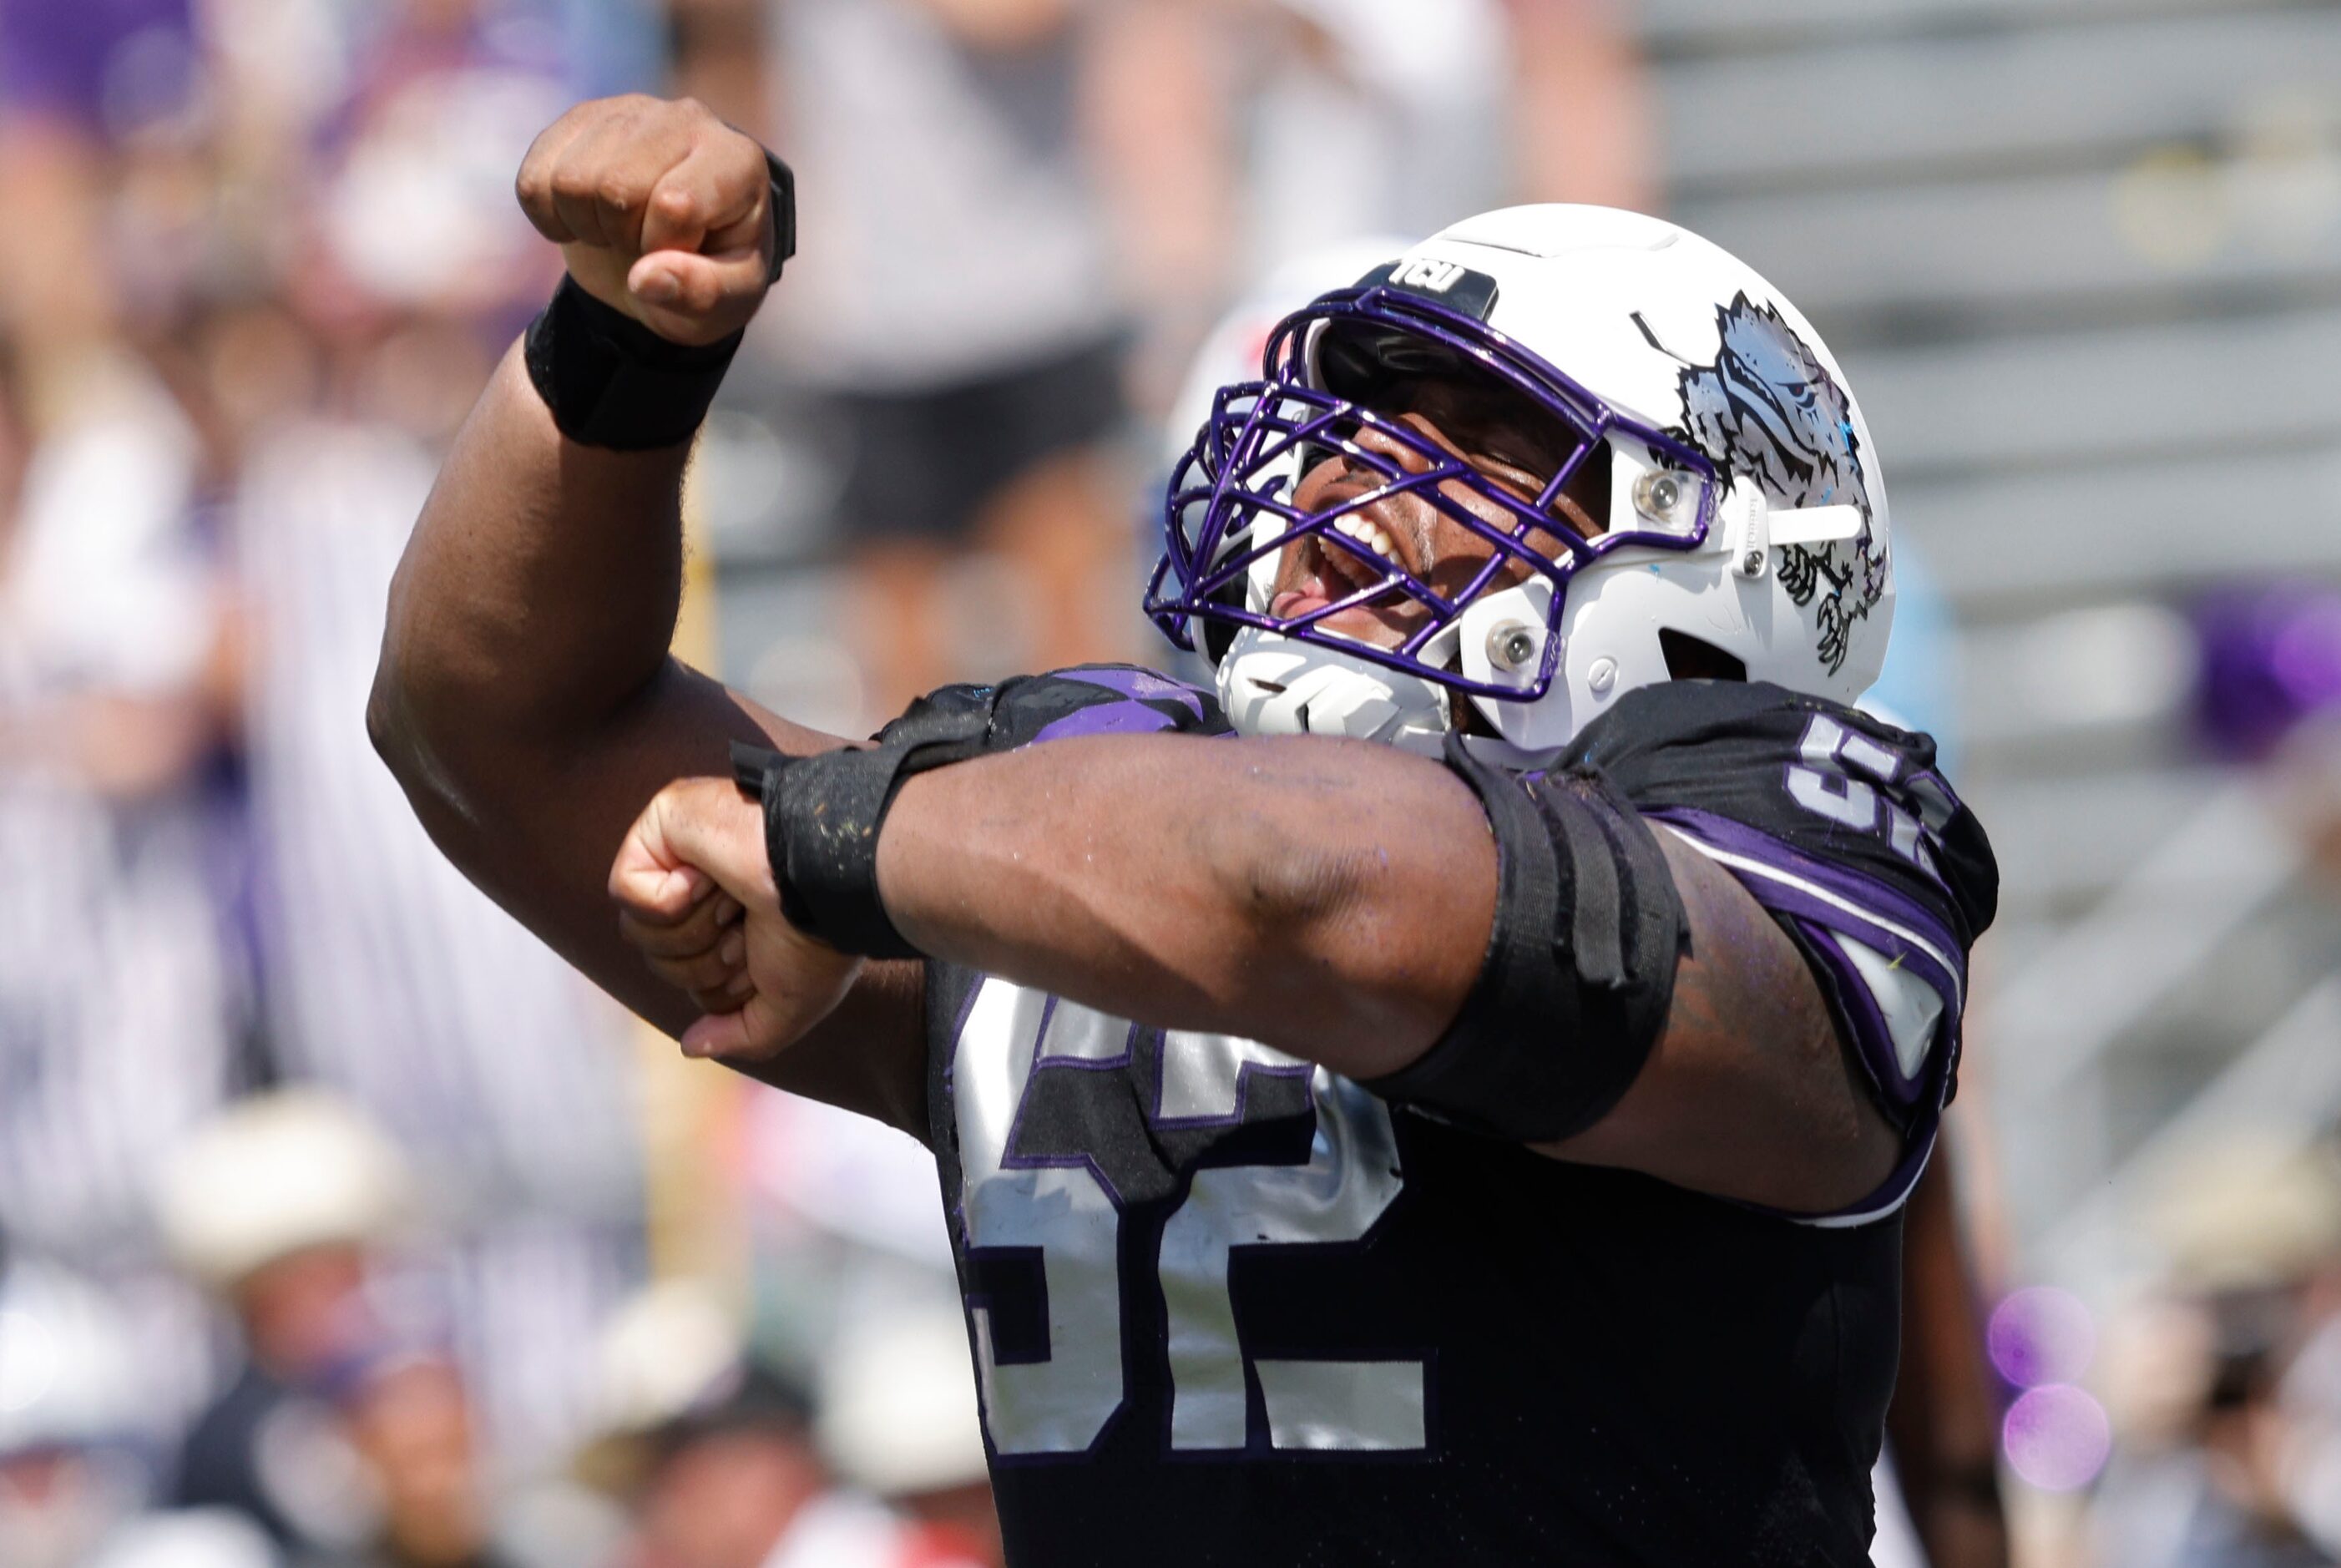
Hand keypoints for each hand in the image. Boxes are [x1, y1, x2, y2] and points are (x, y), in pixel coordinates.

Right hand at [516, 95, 775, 346]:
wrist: (674, 253)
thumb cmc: (711, 277)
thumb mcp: (728, 303)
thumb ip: (701, 294)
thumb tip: (645, 279)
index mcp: (737, 161)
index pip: (675, 204)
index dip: (665, 247)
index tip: (681, 252)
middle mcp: (688, 119)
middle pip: (617, 187)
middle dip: (623, 236)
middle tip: (644, 243)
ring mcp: (630, 110)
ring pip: (570, 180)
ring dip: (586, 224)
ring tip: (617, 229)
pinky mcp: (582, 118)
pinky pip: (534, 176)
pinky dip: (547, 215)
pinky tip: (582, 217)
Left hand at [610, 777, 863, 1059]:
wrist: (825, 883)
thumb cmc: (819, 940)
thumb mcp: (789, 1007)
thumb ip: (742, 1034)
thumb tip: (690, 1045)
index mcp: (736, 922)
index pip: (689, 978)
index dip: (720, 988)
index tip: (763, 959)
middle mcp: (707, 886)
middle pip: (659, 959)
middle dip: (706, 962)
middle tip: (748, 930)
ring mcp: (683, 850)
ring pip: (637, 931)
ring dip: (694, 932)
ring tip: (734, 902)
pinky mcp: (664, 821)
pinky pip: (625, 888)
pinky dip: (669, 899)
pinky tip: (708, 878)